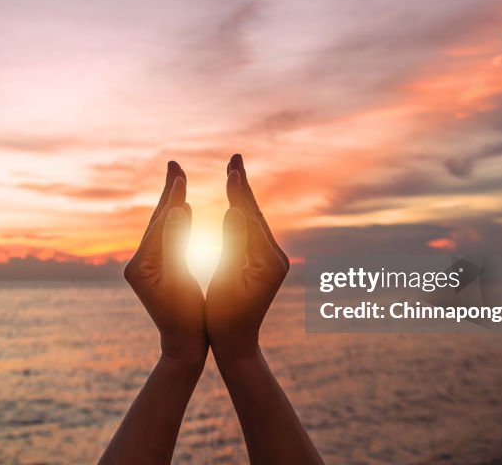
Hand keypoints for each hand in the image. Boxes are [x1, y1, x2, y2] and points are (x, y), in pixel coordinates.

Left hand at [124, 161, 206, 364]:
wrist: (183, 348)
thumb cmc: (185, 319)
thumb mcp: (180, 280)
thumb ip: (176, 244)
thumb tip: (176, 210)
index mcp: (141, 265)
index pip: (158, 223)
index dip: (170, 197)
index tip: (179, 172)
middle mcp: (138, 263)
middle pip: (156, 221)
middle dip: (167, 193)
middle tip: (174, 164)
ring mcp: (147, 267)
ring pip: (162, 228)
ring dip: (171, 204)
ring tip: (178, 181)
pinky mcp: (156, 271)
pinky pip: (168, 239)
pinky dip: (176, 222)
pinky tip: (183, 211)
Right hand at [206, 154, 289, 360]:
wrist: (237, 344)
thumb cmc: (226, 318)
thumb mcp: (226, 281)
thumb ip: (232, 246)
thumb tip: (234, 211)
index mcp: (268, 261)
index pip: (251, 218)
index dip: (240, 192)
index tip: (231, 168)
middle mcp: (275, 257)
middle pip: (256, 214)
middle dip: (243, 186)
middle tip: (235, 157)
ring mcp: (271, 260)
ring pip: (254, 221)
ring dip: (243, 197)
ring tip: (234, 173)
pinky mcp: (264, 264)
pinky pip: (251, 232)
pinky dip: (242, 214)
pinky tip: (235, 204)